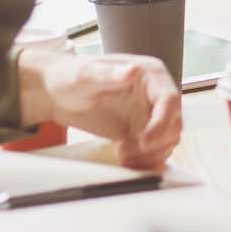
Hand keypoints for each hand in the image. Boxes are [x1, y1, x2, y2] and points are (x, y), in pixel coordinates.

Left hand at [18, 48, 181, 169]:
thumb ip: (110, 74)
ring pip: (167, 140)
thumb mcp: (86, 75)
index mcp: (150, 74)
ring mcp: (149, 113)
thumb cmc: (69, 77)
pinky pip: (155, 150)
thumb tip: (134, 70)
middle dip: (156, 143)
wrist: (56, 93)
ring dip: (151, 155)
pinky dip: (145, 160)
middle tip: (128, 152)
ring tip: (123, 156)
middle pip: (173, 123)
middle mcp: (155, 93)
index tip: (145, 142)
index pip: (169, 99)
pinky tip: (124, 158)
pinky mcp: (140, 131)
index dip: (162, 122)